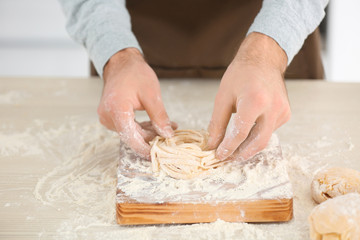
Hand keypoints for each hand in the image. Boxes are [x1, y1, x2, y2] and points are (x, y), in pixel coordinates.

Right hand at [97, 48, 175, 158]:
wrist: (120, 62)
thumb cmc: (135, 74)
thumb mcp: (152, 94)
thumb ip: (159, 117)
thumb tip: (168, 135)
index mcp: (117, 110)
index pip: (131, 138)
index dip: (145, 149)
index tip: (158, 155)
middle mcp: (108, 116)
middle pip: (132, 136)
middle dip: (152, 138)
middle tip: (171, 135)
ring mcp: (107, 117)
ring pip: (131, 132)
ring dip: (148, 132)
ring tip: (168, 127)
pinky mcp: (111, 116)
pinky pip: (127, 126)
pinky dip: (141, 127)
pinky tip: (156, 124)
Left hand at [207, 32, 289, 160]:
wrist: (264, 59)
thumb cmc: (241, 74)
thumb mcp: (223, 96)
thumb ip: (218, 123)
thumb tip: (213, 143)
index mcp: (255, 101)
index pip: (240, 134)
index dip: (228, 147)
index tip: (218, 155)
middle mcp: (273, 108)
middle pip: (257, 143)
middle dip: (241, 154)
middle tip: (228, 159)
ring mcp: (282, 112)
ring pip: (264, 138)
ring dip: (249, 147)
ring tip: (234, 150)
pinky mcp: (286, 114)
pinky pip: (270, 131)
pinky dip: (257, 135)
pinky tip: (247, 134)